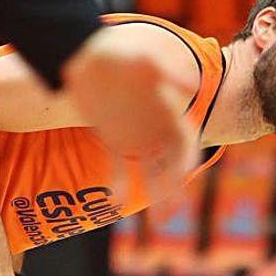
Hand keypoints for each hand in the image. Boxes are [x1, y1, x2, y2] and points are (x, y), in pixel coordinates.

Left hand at [63, 27, 199, 199]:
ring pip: (150, 172)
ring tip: (155, 224)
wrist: (82, 52)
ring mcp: (135, 135)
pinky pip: (119, 168)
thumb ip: (167, 70)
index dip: (186, 162)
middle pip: (170, 165)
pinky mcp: (112, 139)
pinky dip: (118, 183)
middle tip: (167, 215)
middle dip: (172, 191)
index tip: (181, 179)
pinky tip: (113, 201)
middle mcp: (155, 127)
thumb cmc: (117, 51)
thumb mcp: (142, 58)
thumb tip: (194, 85)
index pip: (185, 142)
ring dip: (154, 196)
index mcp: (168, 110)